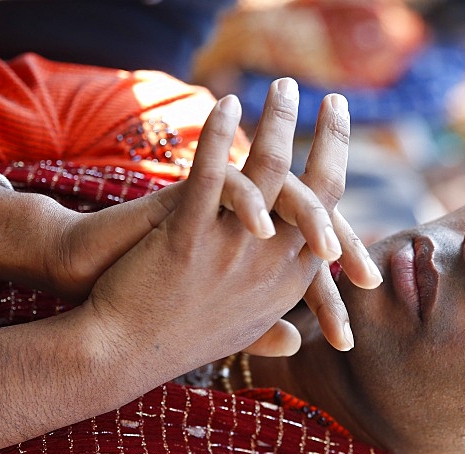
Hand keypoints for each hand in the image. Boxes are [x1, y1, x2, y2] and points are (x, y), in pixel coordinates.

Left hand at [24, 80, 381, 356]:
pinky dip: (220, 136)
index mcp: (286, 285)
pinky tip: (225, 104)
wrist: (123, 356)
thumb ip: (271, 328)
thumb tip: (296, 338)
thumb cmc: (180, 342)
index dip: (340, 175)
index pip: (331, 219)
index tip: (340, 143)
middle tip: (335, 99)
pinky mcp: (187, 238)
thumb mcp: (237, 336)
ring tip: (285, 85)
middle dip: (332, 138)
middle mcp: (270, 267)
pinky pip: (210, 176)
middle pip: (318, 190)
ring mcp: (230, 252)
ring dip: (281, 121)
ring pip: (270, 173)